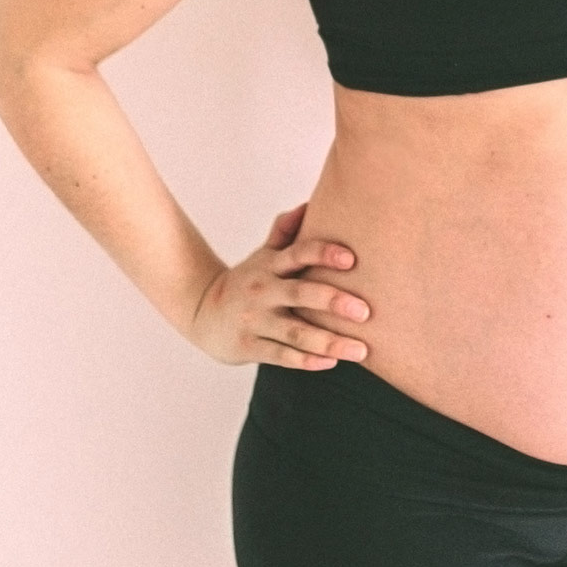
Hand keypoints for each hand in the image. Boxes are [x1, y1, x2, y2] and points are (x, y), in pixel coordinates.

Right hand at [187, 201, 372, 369]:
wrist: (201, 312)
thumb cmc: (247, 282)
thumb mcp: (263, 255)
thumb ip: (286, 231)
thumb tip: (309, 203)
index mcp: (270, 266)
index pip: (298, 254)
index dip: (323, 254)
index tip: (351, 260)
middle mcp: (263, 291)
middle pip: (300, 293)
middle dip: (333, 302)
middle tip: (365, 312)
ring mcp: (255, 320)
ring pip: (295, 332)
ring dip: (329, 342)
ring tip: (361, 350)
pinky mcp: (249, 346)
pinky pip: (281, 356)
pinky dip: (306, 360)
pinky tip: (331, 362)